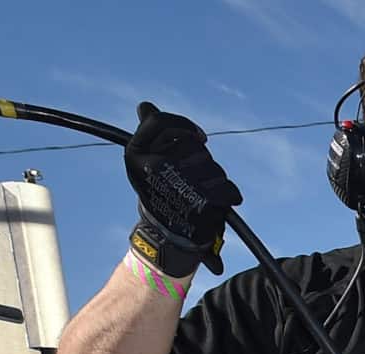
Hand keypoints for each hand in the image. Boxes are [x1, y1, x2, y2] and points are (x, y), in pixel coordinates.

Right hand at [124, 102, 239, 277]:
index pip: (159, 122)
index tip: (199, 137)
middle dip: (202, 159)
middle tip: (193, 178)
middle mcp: (153, 168)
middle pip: (194, 146)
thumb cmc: (161, 193)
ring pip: (213, 167)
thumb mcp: (148, 161)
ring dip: (215, 177)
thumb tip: (145, 106)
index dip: (183, 126)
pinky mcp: (201, 204)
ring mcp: (177, 185)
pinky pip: (227, 187)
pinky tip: (219, 202)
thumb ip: (150, 133)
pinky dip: (229, 194)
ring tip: (201, 193)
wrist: (168, 236)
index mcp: (135, 154)